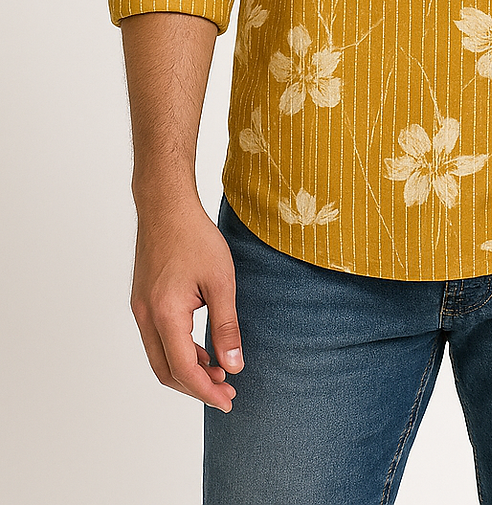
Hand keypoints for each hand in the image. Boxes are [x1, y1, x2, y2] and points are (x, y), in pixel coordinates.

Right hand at [130, 200, 243, 410]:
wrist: (166, 206)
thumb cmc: (195, 237)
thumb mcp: (221, 281)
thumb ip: (227, 326)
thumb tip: (234, 365)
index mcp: (165, 314)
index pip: (184, 369)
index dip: (206, 391)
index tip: (229, 400)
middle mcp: (146, 317)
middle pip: (166, 371)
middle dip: (196, 387)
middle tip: (226, 391)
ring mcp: (141, 310)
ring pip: (160, 357)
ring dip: (187, 370)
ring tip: (219, 371)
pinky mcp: (143, 302)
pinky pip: (157, 339)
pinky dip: (178, 351)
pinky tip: (202, 348)